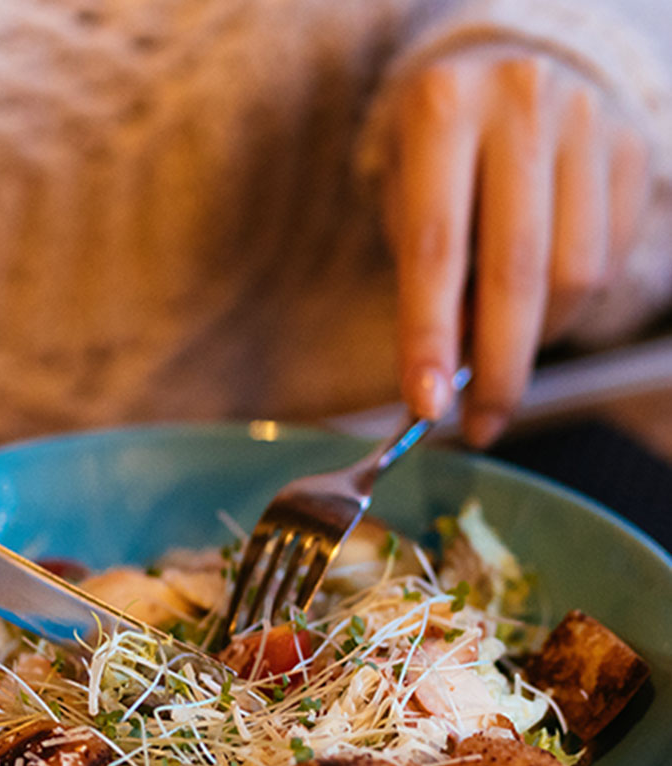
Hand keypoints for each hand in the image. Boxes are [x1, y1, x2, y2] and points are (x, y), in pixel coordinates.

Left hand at [382, 46, 651, 445]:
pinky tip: (542, 298)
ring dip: (538, 337)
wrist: (513, 65)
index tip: (427, 407)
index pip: (436, 249)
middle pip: (518, 272)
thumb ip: (428, 274)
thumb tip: (457, 370)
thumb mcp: (406, 193)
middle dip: (498, 368)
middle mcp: (522, 103)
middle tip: (480, 424)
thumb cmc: (441, 150)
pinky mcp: (634, 146)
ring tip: (505, 348)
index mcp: (444, 109)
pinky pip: (610, 258)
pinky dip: (572, 303)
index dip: (431, 338)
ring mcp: (588, 121)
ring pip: (574, 274)